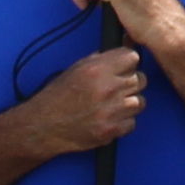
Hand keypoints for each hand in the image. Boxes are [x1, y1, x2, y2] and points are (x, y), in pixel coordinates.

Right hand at [30, 45, 148, 155]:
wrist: (44, 125)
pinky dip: (124, 122)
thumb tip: (122, 54)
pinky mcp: (112, 130)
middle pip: (140, 79)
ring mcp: (111, 111)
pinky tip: (110, 118)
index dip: (128, 63)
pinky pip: (132, 122)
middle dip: (130, 82)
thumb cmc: (58, 96)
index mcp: (97, 69)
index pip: (132, 57)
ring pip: (140, 101)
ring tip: (114, 105)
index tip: (124, 68)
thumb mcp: (76, 69)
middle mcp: (107, 88)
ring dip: (129, 103)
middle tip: (117, 88)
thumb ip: (101, 61)